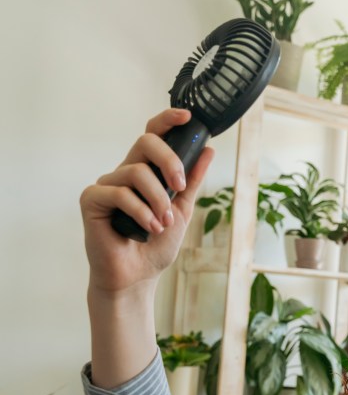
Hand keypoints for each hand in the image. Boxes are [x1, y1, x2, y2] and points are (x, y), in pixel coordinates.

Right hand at [80, 108, 213, 295]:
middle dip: (170, 162)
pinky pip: (119, 193)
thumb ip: (191, 181)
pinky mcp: (92, 199)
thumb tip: (208, 151)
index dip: (167, 120)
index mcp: (146, 171)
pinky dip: (140, 211)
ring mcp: (107, 185)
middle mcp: (125, 172)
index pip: (152, 135)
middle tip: (179, 189)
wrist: (137, 276)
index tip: (188, 117)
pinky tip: (149, 228)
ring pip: (137, 172)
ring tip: (163, 223)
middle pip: (146, 142)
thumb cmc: (156, 244)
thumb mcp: (182, 209)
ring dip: (158, 200)